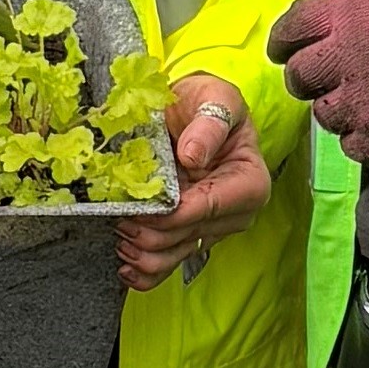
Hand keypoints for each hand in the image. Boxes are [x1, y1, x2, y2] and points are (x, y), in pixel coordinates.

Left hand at [123, 74, 272, 287]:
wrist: (192, 109)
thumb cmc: (207, 101)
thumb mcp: (215, 97)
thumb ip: (209, 125)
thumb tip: (194, 157)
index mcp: (249, 182)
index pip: (207, 208)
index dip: (170, 214)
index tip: (139, 209)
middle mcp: (236, 213)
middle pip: (186, 236)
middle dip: (150, 231)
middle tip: (119, 215)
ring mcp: (212, 228)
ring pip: (175, 257)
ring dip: (143, 254)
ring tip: (120, 234)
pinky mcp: (191, 235)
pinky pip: (169, 263)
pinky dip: (146, 271)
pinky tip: (126, 266)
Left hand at [266, 0, 368, 159]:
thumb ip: (366, 3)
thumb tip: (346, 16)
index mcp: (348, 10)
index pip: (292, 26)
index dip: (283, 41)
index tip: (283, 51)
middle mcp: (344, 54)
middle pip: (299, 76)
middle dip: (308, 80)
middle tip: (328, 81)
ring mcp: (361, 99)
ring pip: (325, 116)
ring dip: (341, 112)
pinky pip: (354, 149)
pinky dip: (367, 142)